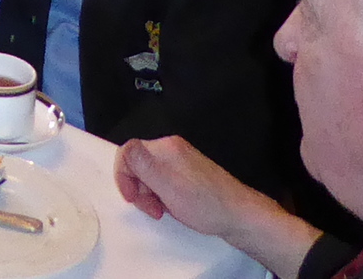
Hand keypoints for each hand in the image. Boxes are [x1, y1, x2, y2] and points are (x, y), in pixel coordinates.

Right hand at [114, 137, 319, 274]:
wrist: (239, 215)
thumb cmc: (204, 204)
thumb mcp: (167, 186)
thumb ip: (142, 165)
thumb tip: (124, 150)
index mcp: (165, 147)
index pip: (128, 152)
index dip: (123, 176)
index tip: (132, 198)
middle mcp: (172, 148)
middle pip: (138, 163)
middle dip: (139, 188)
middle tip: (152, 208)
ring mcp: (181, 160)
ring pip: (150, 174)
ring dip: (150, 194)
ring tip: (164, 210)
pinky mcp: (188, 172)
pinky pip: (163, 180)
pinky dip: (162, 194)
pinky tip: (173, 206)